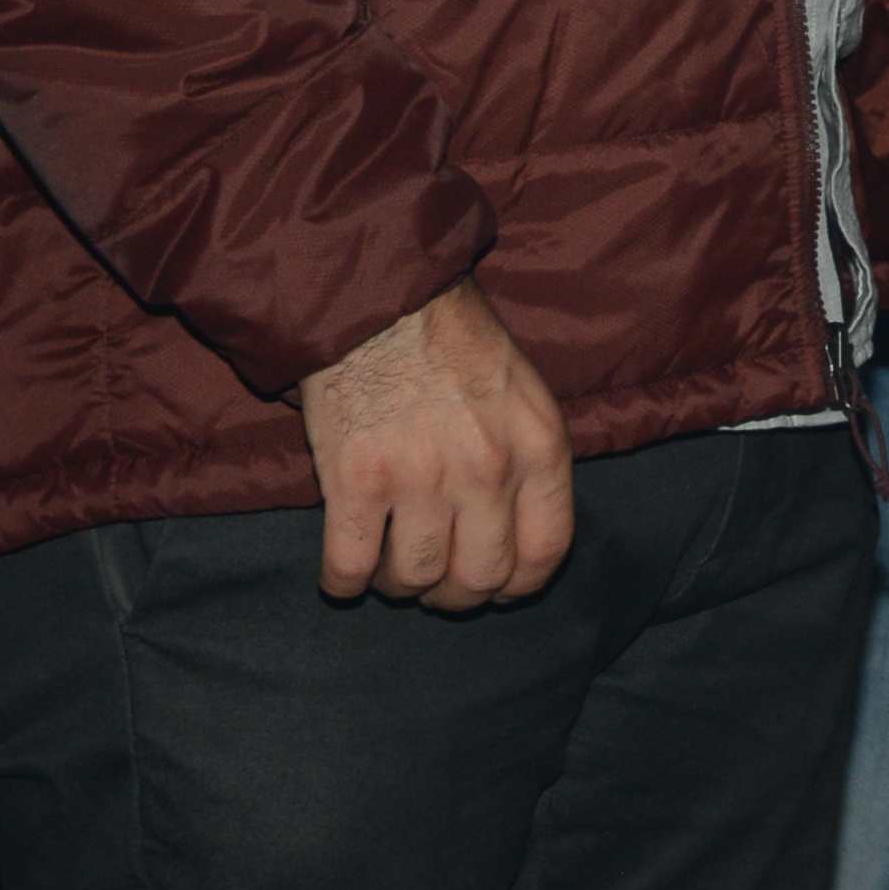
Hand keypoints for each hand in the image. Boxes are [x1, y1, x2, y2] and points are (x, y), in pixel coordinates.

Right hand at [295, 277, 574, 606]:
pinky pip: (351, 567)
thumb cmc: (452, 339)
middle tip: (432, 577)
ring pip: (415, 579)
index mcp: (538, 447)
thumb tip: (519, 531)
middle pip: (479, 579)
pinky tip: (345, 571)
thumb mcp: (523, 390)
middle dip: (454, 593)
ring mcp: (422, 479)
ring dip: (398, 583)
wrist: (379, 296)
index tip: (495, 585)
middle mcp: (488, 470)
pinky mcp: (356, 481)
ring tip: (387, 562)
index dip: (516, 584)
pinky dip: (344, 582)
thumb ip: (527, 458)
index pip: (544, 553)